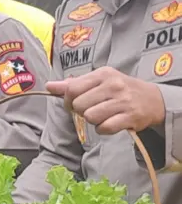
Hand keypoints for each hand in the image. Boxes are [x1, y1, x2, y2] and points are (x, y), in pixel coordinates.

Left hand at [47, 67, 165, 133]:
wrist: (153, 99)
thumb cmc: (120, 89)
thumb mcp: (98, 81)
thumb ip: (73, 84)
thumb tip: (49, 86)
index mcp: (102, 74)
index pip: (72, 89)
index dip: (67, 100)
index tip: (73, 104)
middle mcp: (113, 85)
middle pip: (79, 105)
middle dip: (81, 111)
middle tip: (92, 109)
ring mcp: (122, 101)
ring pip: (90, 117)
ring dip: (93, 120)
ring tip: (103, 115)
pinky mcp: (130, 117)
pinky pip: (104, 128)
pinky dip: (103, 129)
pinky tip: (111, 123)